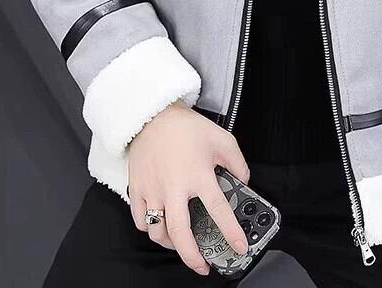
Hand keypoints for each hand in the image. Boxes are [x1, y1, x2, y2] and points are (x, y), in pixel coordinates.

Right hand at [126, 99, 250, 275]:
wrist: (154, 115)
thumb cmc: (187, 128)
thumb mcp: (222, 139)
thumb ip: (238, 163)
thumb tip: (244, 182)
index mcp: (198, 174)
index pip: (218, 210)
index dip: (231, 232)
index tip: (239, 247)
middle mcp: (175, 187)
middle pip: (181, 234)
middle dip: (193, 257)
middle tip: (203, 266)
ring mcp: (153, 190)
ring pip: (158, 232)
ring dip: (171, 245)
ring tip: (182, 245)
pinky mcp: (138, 189)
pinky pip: (141, 221)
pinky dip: (151, 229)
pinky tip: (160, 226)